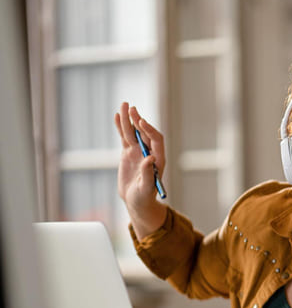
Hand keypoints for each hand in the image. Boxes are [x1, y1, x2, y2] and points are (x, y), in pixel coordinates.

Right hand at [114, 102, 166, 236]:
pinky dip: (120, 127)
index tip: (140, 123)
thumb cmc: (144, 198)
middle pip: (144, 133)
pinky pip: (125, 137)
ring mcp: (138, 152)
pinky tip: (116, 116)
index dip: (149, 131)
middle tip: (131, 109)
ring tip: (124, 105)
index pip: (156, 140)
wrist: (137, 202)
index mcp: (158, 160)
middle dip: (138, 120)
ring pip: (133, 133)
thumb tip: (150, 158)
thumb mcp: (146, 188)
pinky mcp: (128, 153)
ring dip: (129, 120)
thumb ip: (148, 174)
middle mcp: (149, 153)